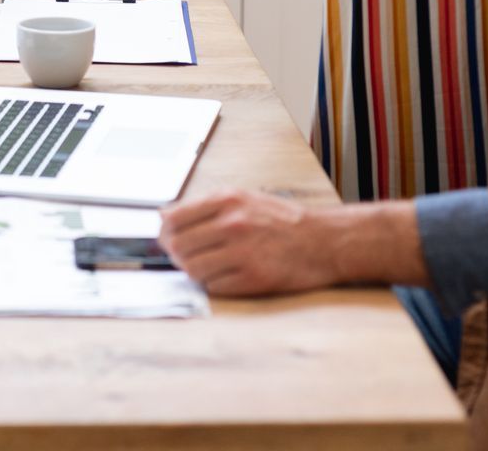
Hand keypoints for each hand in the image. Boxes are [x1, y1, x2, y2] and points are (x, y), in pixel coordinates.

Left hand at [158, 188, 332, 297]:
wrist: (324, 241)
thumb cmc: (283, 220)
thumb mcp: (244, 199)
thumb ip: (205, 206)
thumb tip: (163, 217)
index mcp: (227, 200)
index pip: (174, 219)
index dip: (165, 233)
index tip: (168, 239)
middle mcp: (233, 224)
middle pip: (179, 246)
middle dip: (177, 255)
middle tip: (188, 257)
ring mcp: (243, 252)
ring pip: (193, 269)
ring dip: (195, 271)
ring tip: (209, 268)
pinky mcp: (253, 278)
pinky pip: (214, 287)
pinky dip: (215, 285)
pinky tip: (228, 277)